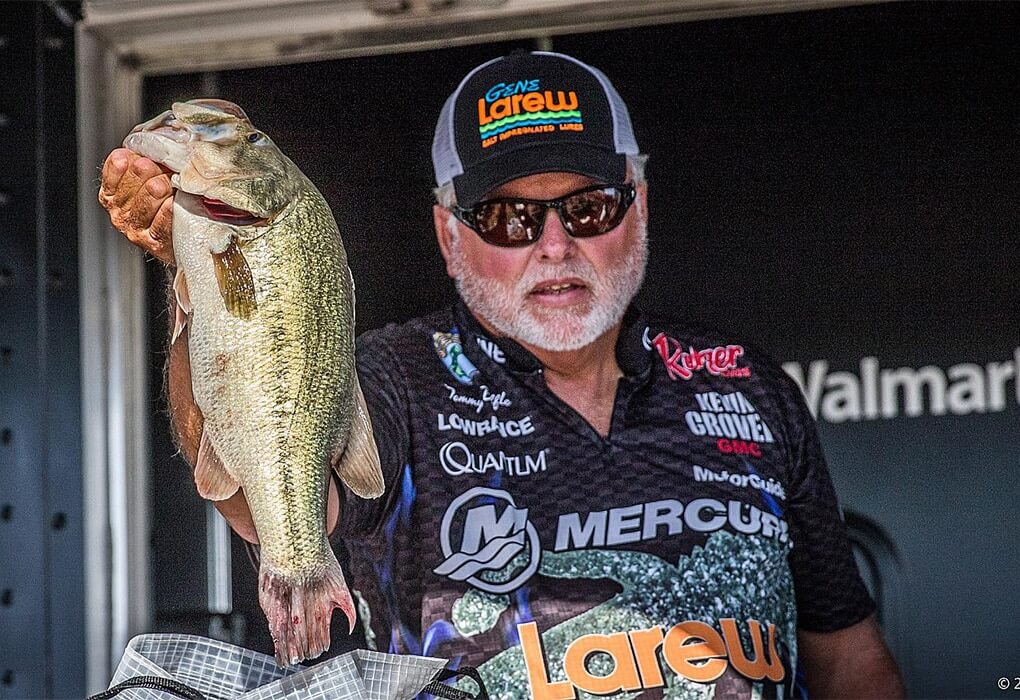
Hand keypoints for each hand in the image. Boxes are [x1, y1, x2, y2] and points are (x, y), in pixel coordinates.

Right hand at [98, 148, 175, 264]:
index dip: (122, 164)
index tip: (132, 156)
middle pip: (129, 188)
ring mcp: (136, 230)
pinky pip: (160, 225)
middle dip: (143, 173)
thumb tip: (151, 139)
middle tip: (153, 165)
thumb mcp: (151, 175)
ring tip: (166, 182)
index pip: (112, 175)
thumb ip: (143, 159)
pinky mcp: (154, 243)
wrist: (180, 238)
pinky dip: (166, 212)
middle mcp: (120, 213)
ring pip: (143, 205)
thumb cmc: (166, 201)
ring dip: (157, 190)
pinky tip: (172, 201)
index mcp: (113, 194)